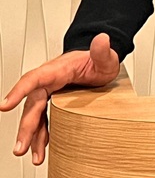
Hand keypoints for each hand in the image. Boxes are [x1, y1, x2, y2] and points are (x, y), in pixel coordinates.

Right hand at [0, 33, 119, 165]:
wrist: (99, 63)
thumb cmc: (98, 61)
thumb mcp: (106, 57)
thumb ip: (102, 50)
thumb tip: (102, 38)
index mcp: (58, 69)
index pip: (34, 78)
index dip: (19, 91)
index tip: (5, 105)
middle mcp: (49, 82)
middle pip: (33, 104)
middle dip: (26, 126)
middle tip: (21, 146)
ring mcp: (50, 94)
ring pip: (36, 116)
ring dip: (33, 136)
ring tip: (33, 155)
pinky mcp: (54, 103)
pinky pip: (44, 119)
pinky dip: (41, 135)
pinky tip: (40, 148)